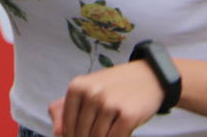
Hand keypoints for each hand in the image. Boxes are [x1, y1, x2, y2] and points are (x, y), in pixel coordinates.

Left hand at [48, 60, 165, 136]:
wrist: (149, 77)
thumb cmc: (115, 87)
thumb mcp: (88, 90)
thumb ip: (66, 109)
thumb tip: (57, 132)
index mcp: (77, 87)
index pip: (67, 125)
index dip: (72, 136)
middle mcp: (91, 93)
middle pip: (81, 134)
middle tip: (97, 133)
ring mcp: (109, 103)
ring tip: (108, 131)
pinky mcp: (127, 115)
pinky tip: (118, 133)